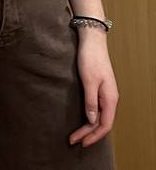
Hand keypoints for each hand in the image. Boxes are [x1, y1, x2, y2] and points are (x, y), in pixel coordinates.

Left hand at [70, 32, 117, 147]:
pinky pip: (96, 109)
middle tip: (73, 141)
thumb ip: (91, 102)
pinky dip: (89, 118)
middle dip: (88, 134)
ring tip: (76, 135)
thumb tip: (91, 120)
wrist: (92, 40)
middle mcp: (110, 99)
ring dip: (88, 127)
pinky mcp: (99, 89)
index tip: (81, 142)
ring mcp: (105, 94)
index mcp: (110, 99)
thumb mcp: (89, 81)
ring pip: (99, 117)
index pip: (105, 125)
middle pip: (101, 123)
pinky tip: (82, 121)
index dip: (93, 136)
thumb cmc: (91, 58)